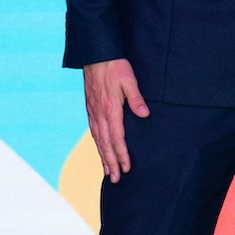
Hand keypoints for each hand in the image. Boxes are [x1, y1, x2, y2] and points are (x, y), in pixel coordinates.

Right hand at [84, 58, 148, 183]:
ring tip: (107, 171)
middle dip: (111, 162)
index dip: (122, 154)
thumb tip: (144, 114)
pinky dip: (97, 144)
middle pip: (105, 144)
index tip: (126, 167)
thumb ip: (136, 99)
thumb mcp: (129, 80)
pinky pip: (93, 131)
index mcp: (110, 109)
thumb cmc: (115, 67)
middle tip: (116, 179)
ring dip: (103, 156)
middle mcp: (99, 114)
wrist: (95, 56)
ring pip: (97, 140)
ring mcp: (93, 112)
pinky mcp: (90, 109)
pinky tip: (100, 149)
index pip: (116, 138)